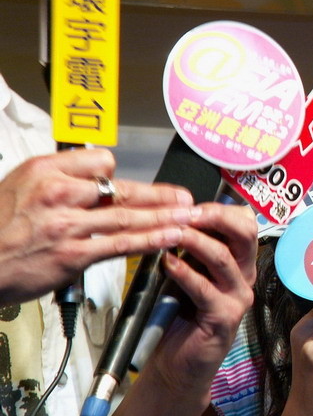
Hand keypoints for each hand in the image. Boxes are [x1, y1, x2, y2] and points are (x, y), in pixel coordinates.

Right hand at [0, 148, 195, 304]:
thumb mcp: (21, 184)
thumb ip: (60, 179)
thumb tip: (96, 182)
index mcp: (47, 169)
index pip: (102, 161)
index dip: (114, 174)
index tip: (123, 185)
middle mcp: (60, 192)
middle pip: (122, 188)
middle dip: (160, 195)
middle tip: (186, 198)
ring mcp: (69, 224)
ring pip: (128, 215)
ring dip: (165, 217)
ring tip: (189, 216)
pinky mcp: (74, 254)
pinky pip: (121, 243)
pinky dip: (150, 240)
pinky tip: (170, 238)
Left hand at [108, 202, 257, 415]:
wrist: (178, 364)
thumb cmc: (180, 314)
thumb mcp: (188, 270)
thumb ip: (190, 247)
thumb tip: (174, 212)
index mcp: (240, 260)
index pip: (244, 221)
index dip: (219, 209)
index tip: (188, 203)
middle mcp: (245, 275)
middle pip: (245, 232)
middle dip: (215, 216)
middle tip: (187, 212)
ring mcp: (238, 297)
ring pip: (224, 257)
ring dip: (195, 240)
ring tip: (171, 232)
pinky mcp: (224, 318)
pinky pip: (205, 289)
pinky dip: (184, 273)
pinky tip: (166, 263)